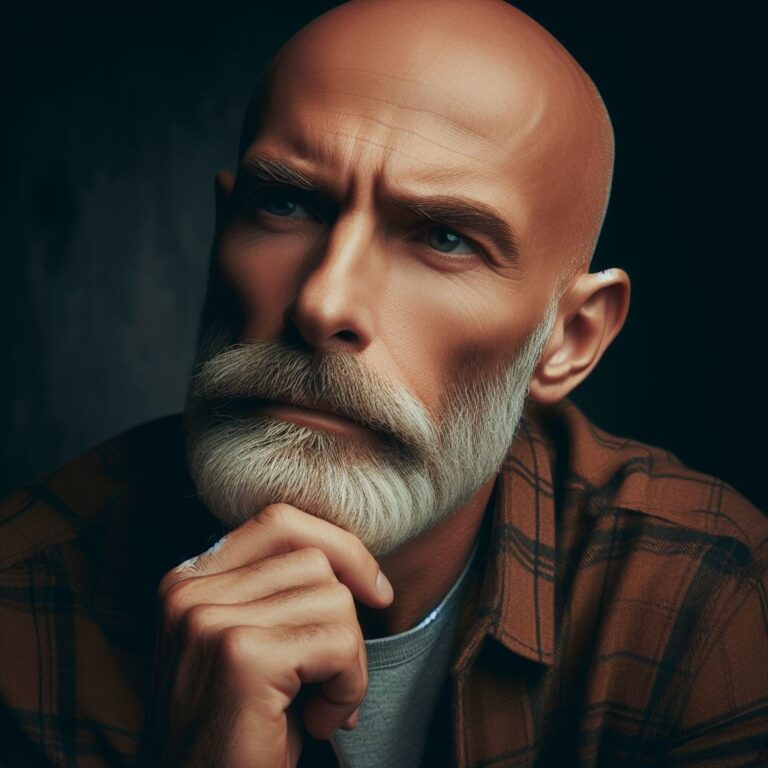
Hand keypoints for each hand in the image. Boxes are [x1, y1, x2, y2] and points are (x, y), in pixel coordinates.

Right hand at [145, 503, 393, 767]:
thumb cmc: (240, 728)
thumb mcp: (251, 645)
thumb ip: (279, 593)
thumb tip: (363, 571)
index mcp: (189, 579)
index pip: (280, 522)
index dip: (340, 547)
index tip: (374, 590)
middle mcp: (191, 591)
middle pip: (315, 561)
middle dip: (345, 620)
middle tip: (333, 679)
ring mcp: (211, 619)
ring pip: (334, 599)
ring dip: (349, 661)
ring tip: (320, 705)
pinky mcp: (241, 655)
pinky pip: (339, 642)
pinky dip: (348, 687)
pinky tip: (320, 723)